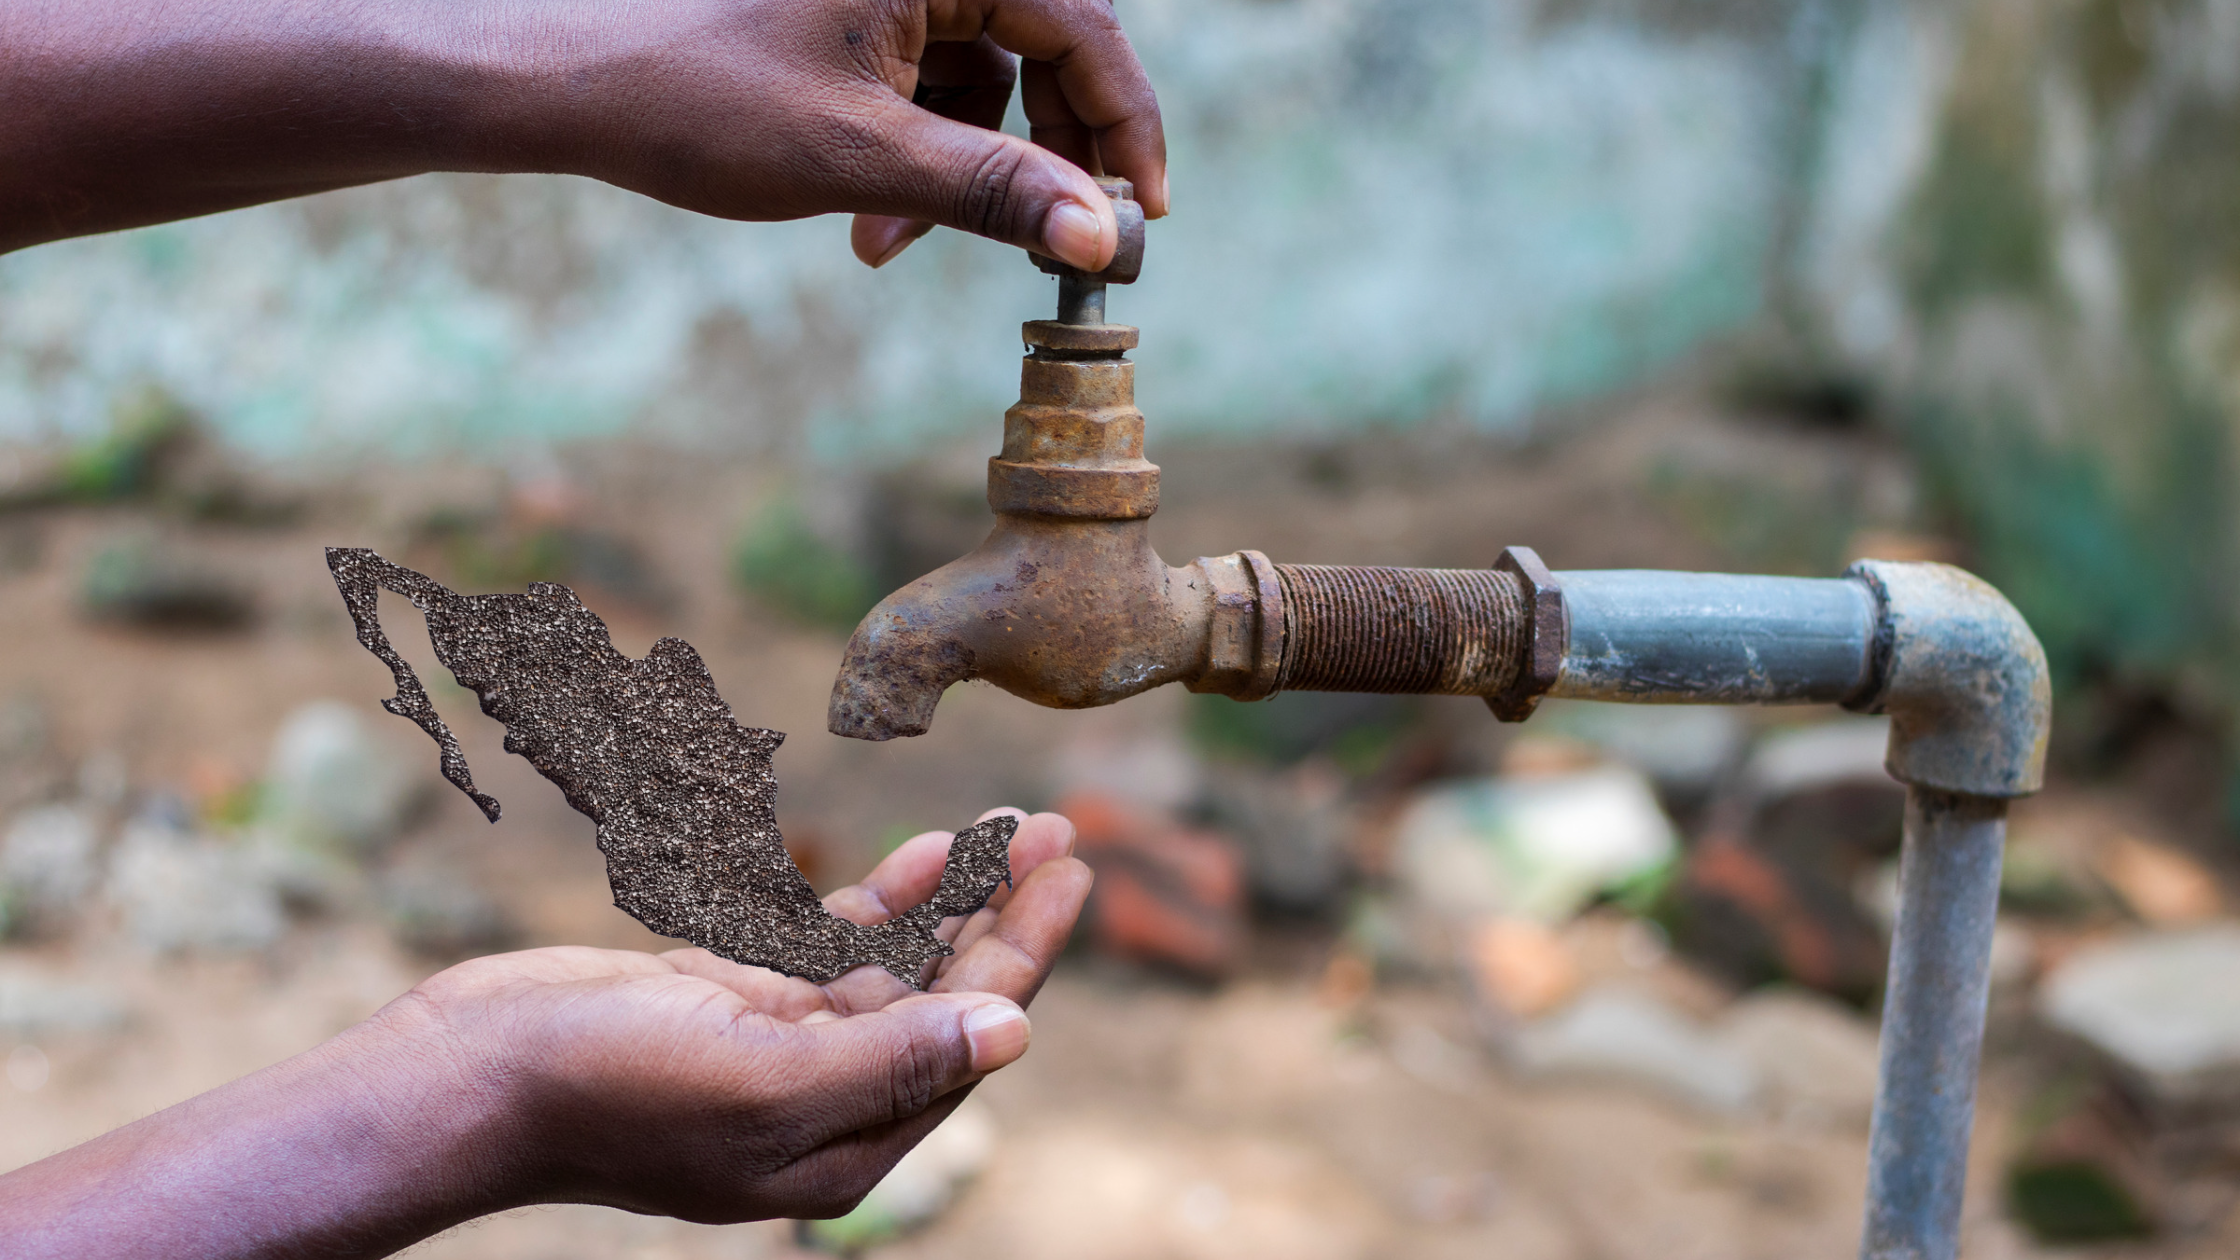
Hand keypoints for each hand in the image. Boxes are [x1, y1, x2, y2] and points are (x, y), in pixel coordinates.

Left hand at [0, 0, 1167, 264]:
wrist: (570, 87)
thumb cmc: (701, 102)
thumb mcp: (863, 160)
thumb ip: (997, 193)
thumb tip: (1103, 237)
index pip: (1083, 27)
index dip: (1123, 127)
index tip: (1143, 213)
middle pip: (1046, 48)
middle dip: (1041, 157)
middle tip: (1051, 243)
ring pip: (987, 79)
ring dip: (966, 174)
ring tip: (892, 246)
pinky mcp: (855, 19)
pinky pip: (931, 85)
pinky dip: (918, 158)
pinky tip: (867, 222)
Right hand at [0, 808, 1089, 1257]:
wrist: (468, 1073)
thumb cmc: (605, 1089)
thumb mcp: (760, 1081)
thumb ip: (891, 1060)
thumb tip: (1012, 1033)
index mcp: (844, 1144)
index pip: (967, 1040)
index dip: (1025, 956)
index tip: (1072, 878)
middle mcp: (825, 1102)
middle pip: (944, 998)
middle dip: (1007, 920)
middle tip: (1065, 834)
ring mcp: (779, 1049)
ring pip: (896, 966)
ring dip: (955, 901)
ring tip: (1017, 829)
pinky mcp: (736, 1001)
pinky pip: (833, 947)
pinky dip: (880, 901)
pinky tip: (930, 856)